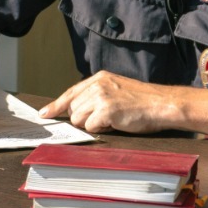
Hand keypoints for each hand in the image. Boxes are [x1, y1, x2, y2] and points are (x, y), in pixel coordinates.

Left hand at [38, 70, 175, 133]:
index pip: (71, 92)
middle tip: (105, 117)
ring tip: (112, 119)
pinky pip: (90, 127)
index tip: (44, 114)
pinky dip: (101, 129)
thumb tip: (75, 110)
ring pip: (78, 119)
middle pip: (72, 109)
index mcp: (99, 78)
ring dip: (92, 124)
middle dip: (84, 118)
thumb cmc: (143, 102)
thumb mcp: (117, 90)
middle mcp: (97, 85)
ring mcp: (101, 96)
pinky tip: (116, 123)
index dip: (56, 105)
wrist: (163, 104)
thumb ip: (96, 95)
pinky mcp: (106, 110)